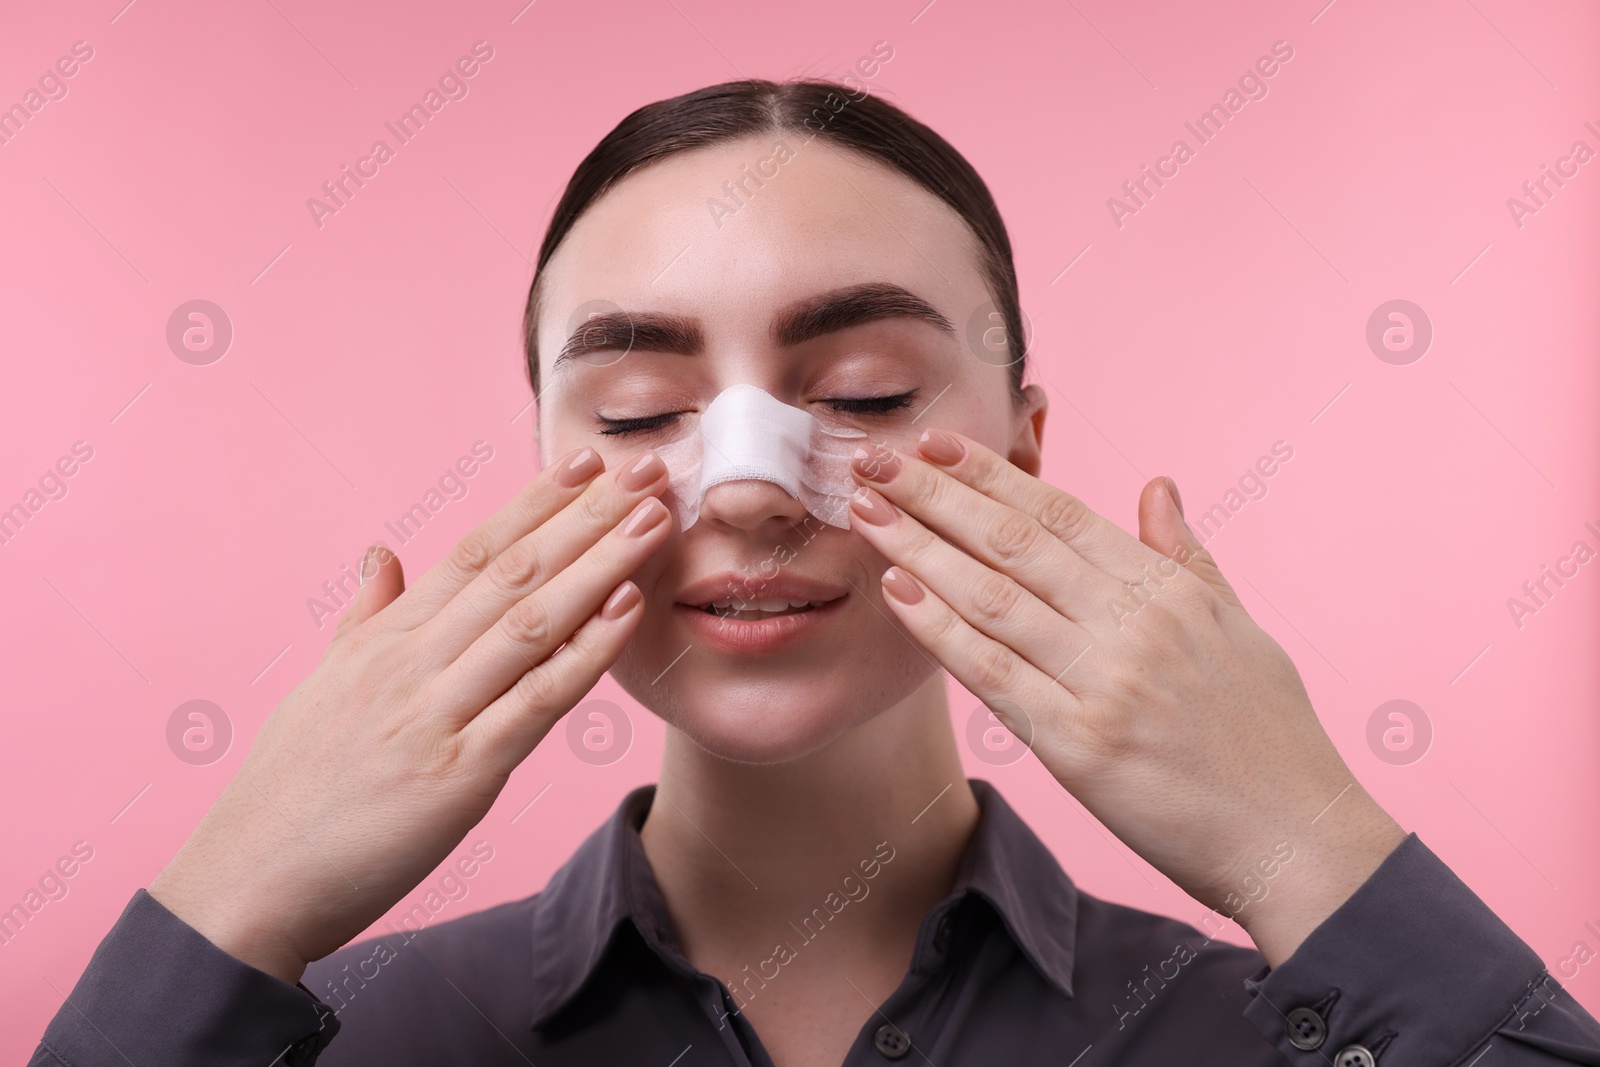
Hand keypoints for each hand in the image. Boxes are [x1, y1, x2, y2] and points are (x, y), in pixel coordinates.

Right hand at [147, 446, 672, 983]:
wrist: (251, 880)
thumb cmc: (291, 789)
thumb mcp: (323, 686)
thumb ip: (365, 619)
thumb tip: (381, 553)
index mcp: (385, 640)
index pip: (473, 552)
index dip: (534, 503)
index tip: (586, 462)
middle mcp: (412, 663)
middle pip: (514, 572)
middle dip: (586, 517)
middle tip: (647, 470)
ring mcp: (436, 713)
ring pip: (533, 622)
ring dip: (601, 566)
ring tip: (654, 519)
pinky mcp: (460, 773)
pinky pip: (537, 701)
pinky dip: (586, 651)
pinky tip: (627, 609)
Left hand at [845, 430, 1405, 966]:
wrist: (1297, 843)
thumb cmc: (1272, 740)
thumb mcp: (1242, 630)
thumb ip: (1189, 557)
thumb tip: (1157, 487)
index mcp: (1170, 591)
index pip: (1061, 514)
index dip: (991, 474)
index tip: (935, 442)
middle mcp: (1133, 625)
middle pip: (1014, 543)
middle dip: (935, 495)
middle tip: (875, 457)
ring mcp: (1103, 684)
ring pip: (991, 598)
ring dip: (919, 548)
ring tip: (866, 510)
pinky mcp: (1077, 747)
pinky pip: (992, 675)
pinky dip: (939, 629)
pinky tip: (897, 591)